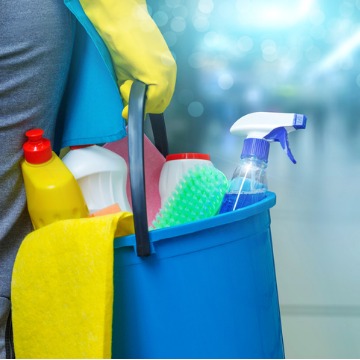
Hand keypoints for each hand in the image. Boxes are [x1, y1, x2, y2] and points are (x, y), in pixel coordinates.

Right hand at [79, 0, 176, 119]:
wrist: (119, 21)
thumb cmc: (122, 42)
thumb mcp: (129, 72)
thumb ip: (133, 90)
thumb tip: (129, 108)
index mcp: (166, 70)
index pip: (162, 98)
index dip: (147, 104)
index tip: (132, 103)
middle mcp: (170, 73)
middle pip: (161, 104)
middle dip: (143, 104)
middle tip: (126, 91)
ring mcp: (167, 76)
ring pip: (156, 104)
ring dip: (138, 100)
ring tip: (126, 82)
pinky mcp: (160, 77)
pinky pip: (151, 100)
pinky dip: (136, 97)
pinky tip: (127, 81)